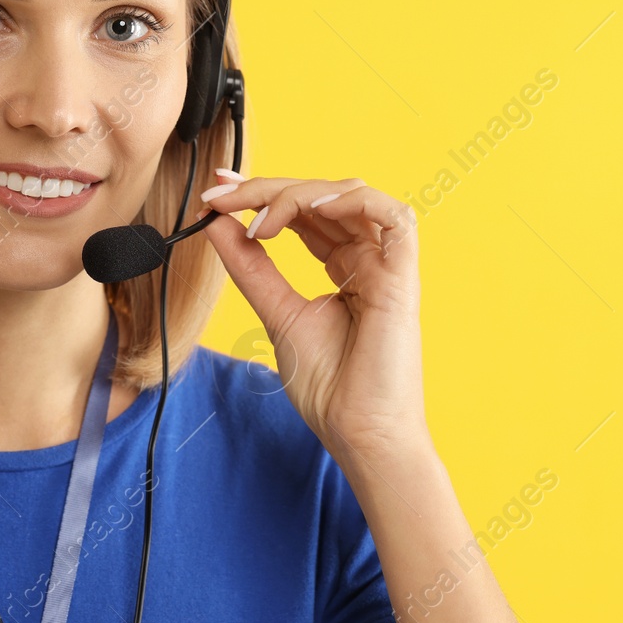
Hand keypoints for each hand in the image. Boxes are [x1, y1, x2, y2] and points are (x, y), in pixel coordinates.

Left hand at [197, 171, 429, 467]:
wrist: (358, 434)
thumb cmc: (329, 387)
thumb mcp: (276, 313)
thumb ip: (250, 267)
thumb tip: (217, 223)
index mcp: (343, 266)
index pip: (303, 213)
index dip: (261, 194)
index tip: (217, 191)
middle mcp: (367, 259)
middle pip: (321, 197)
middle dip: (267, 188)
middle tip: (222, 194)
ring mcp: (388, 265)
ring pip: (350, 196)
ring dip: (298, 195)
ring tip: (258, 220)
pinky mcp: (404, 276)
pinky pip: (393, 216)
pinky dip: (349, 201)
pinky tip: (309, 210)